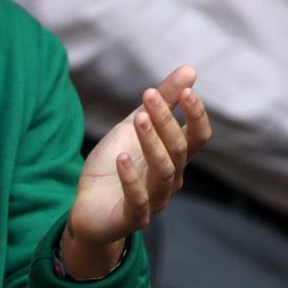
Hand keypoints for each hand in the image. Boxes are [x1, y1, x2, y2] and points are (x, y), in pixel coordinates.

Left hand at [66, 67, 210, 273]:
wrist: (88, 208)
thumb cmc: (115, 165)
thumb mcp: (134, 126)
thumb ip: (163, 101)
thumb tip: (190, 70)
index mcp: (175, 157)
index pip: (199, 137)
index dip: (197, 115)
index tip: (186, 90)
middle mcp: (171, 180)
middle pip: (180, 149)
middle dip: (166, 120)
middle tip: (148, 94)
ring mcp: (155, 200)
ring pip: (164, 171)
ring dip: (152, 143)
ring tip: (138, 118)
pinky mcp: (134, 217)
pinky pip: (139, 199)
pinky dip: (131, 178)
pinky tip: (121, 157)